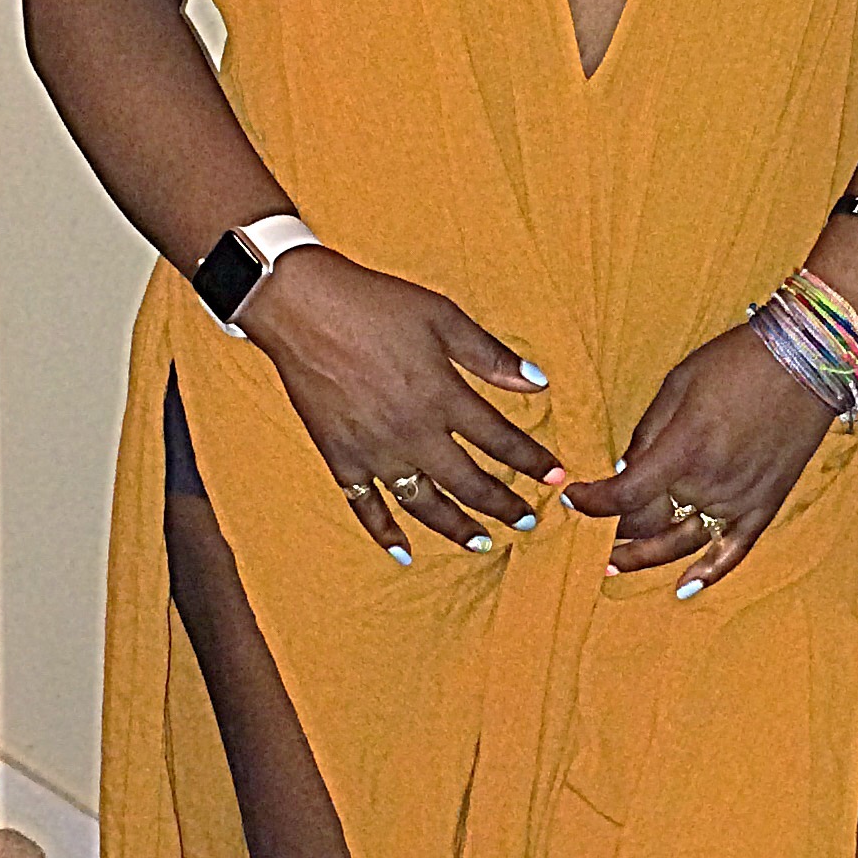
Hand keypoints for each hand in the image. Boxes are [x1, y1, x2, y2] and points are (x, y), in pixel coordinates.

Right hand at [239, 249, 560, 559]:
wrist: (301, 307)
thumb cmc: (374, 304)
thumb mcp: (442, 317)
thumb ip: (490, 356)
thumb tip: (538, 383)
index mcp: (443, 397)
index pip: (501, 441)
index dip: (533, 462)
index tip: (556, 478)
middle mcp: (414, 434)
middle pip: (469, 483)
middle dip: (504, 505)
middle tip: (528, 521)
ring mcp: (375, 452)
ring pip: (425, 505)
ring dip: (457, 528)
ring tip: (483, 544)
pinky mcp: (341, 458)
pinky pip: (366, 507)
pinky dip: (385, 533)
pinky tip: (404, 553)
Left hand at [561, 322, 836, 593]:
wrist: (806, 360)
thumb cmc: (736, 363)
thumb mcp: (678, 384)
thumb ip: (647, 432)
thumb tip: (625, 470)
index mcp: (682, 451)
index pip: (624, 495)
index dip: (592, 503)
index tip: (574, 499)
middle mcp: (709, 484)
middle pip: (648, 523)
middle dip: (613, 528)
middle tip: (590, 530)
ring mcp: (739, 500)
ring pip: (681, 544)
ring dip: (644, 558)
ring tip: (614, 565)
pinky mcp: (765, 505)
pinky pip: (734, 550)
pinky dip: (709, 572)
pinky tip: (684, 589)